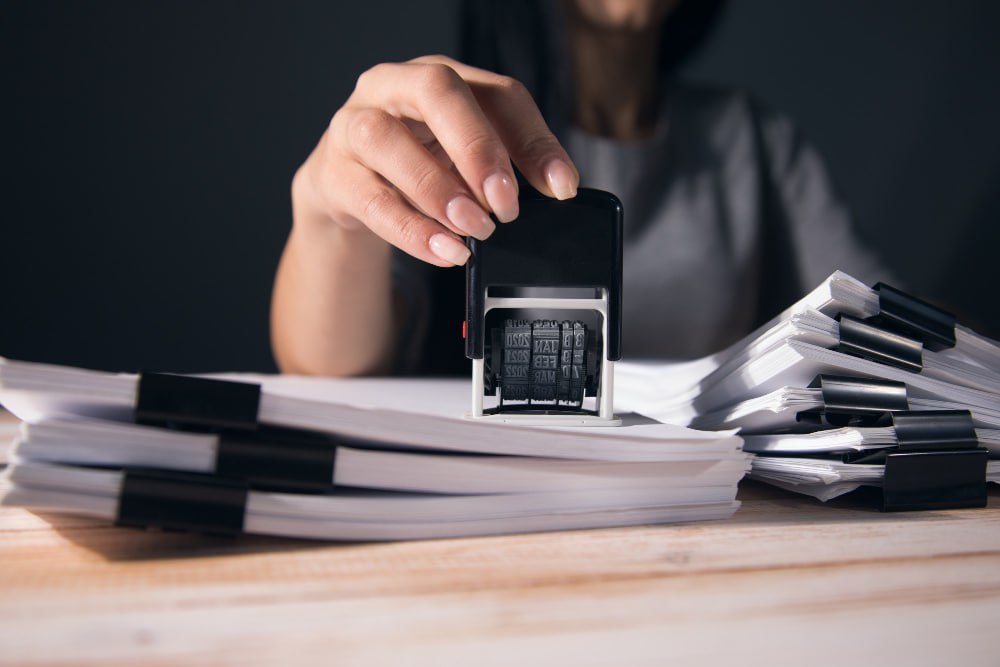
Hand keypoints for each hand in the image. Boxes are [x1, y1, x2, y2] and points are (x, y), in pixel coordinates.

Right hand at [292, 55, 578, 266]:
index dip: (533, 139)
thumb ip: (506, 168)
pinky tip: (444, 250)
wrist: (345, 189)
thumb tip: (558, 187)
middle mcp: (393, 87)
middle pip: (437, 91)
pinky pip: (369, 198)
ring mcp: (353, 125)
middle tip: (505, 203)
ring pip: (387, 140)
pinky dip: (411, 229)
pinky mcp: (331, 172)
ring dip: (437, 190)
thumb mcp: (464, 162)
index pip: (498, 93)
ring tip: (473, 230)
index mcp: (441, 79)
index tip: (560, 188)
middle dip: (477, 147)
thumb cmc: (415, 164)